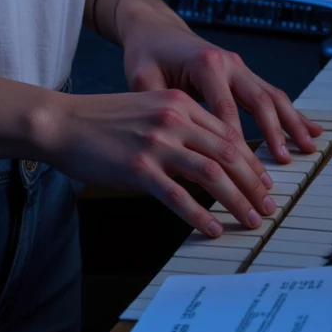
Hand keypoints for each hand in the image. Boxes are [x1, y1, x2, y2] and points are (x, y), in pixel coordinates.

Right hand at [41, 85, 281, 238]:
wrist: (63, 122)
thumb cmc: (103, 119)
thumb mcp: (148, 108)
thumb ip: (180, 125)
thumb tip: (210, 158)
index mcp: (178, 102)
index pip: (228, 134)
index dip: (252, 161)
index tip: (264, 183)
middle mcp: (173, 118)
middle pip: (229, 154)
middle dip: (254, 184)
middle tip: (267, 206)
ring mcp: (156, 143)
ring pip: (212, 174)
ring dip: (237, 201)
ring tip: (250, 220)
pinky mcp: (139, 169)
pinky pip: (179, 197)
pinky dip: (201, 216)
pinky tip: (213, 228)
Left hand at [122, 11, 322, 168]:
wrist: (154, 28)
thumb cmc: (146, 54)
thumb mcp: (142, 79)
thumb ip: (159, 111)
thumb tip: (170, 150)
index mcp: (205, 64)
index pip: (226, 109)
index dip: (236, 142)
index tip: (243, 171)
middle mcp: (228, 63)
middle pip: (258, 101)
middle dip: (275, 133)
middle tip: (284, 163)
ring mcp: (238, 67)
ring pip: (272, 95)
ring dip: (292, 122)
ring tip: (309, 147)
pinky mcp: (242, 73)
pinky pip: (270, 93)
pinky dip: (290, 112)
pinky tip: (310, 128)